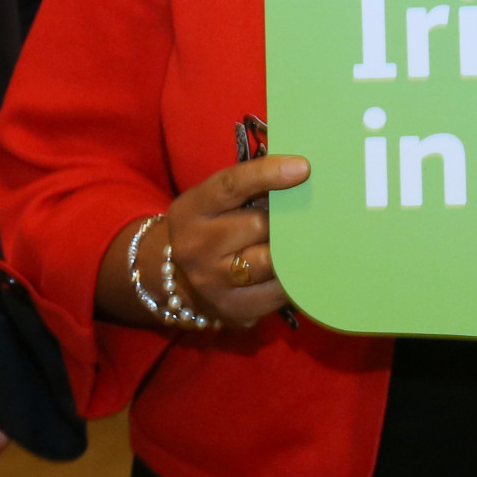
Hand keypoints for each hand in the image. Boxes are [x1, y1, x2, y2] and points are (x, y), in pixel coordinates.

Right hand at [96, 156, 311, 329]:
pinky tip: (296, 268)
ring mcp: (212, 282)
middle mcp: (197, 246)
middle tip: (299, 214)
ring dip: (291, 249)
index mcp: (192, 209)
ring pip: (271, 261)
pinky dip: (293, 277)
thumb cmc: (210, 228)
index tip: (302, 167)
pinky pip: (278, 292)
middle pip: (258, 225)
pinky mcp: (233, 308)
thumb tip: (300, 171)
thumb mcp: (214, 202)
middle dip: (284, 219)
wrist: (174, 279)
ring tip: (300, 241)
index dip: (267, 173)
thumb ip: (248, 187)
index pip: (231, 185)